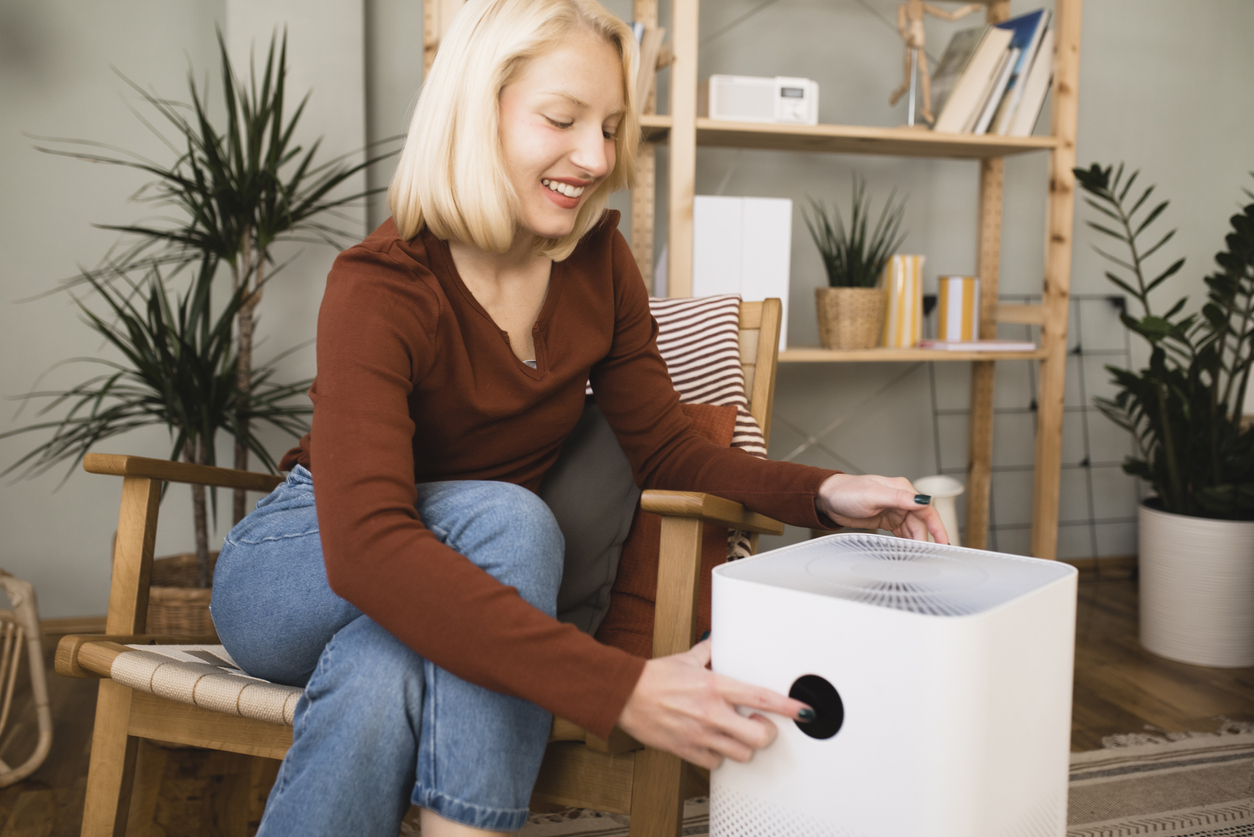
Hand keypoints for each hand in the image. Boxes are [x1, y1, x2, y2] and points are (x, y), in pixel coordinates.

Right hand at [616, 639, 810, 769]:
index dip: (787, 706)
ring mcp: (700, 734)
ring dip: (743, 745)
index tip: (802, 710)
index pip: (760, 697)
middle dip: (766, 733)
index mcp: (715, 686)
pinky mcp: (686, 749)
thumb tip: (717, 642)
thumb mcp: (685, 658)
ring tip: (735, 733)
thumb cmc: (653, 677)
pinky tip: (714, 743)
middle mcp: (711, 712)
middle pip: (759, 736)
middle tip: (760, 724)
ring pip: (741, 753)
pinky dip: (719, 756)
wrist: (625, 695)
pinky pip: (715, 763)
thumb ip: (707, 652)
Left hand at [816, 473, 948, 543]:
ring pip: (911, 530)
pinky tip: (906, 551)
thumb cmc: (847, 491)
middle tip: (924, 555)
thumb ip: (899, 498)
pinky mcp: (886, 520)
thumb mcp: (873, 495)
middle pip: (920, 523)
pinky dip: (905, 542)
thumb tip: (923, 500)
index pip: (926, 509)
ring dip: (914, 542)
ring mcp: (893, 510)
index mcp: (901, 489)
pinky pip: (901, 533)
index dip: (937, 527)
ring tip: (916, 557)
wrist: (828, 498)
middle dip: (923, 539)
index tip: (943, 542)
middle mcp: (900, 500)